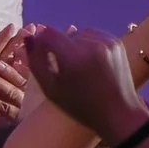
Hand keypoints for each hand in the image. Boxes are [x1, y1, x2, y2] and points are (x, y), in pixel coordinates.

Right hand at [21, 24, 148, 144]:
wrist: (119, 114)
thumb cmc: (81, 107)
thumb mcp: (51, 90)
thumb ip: (36, 63)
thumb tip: (29, 39)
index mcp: (74, 58)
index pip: (48, 33)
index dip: (41, 42)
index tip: (42, 55)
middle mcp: (91, 44)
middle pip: (64, 35)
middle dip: (60, 48)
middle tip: (66, 71)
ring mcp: (106, 41)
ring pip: (79, 34)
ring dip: (75, 46)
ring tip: (81, 68)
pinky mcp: (116, 42)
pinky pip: (94, 36)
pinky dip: (89, 46)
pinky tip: (93, 64)